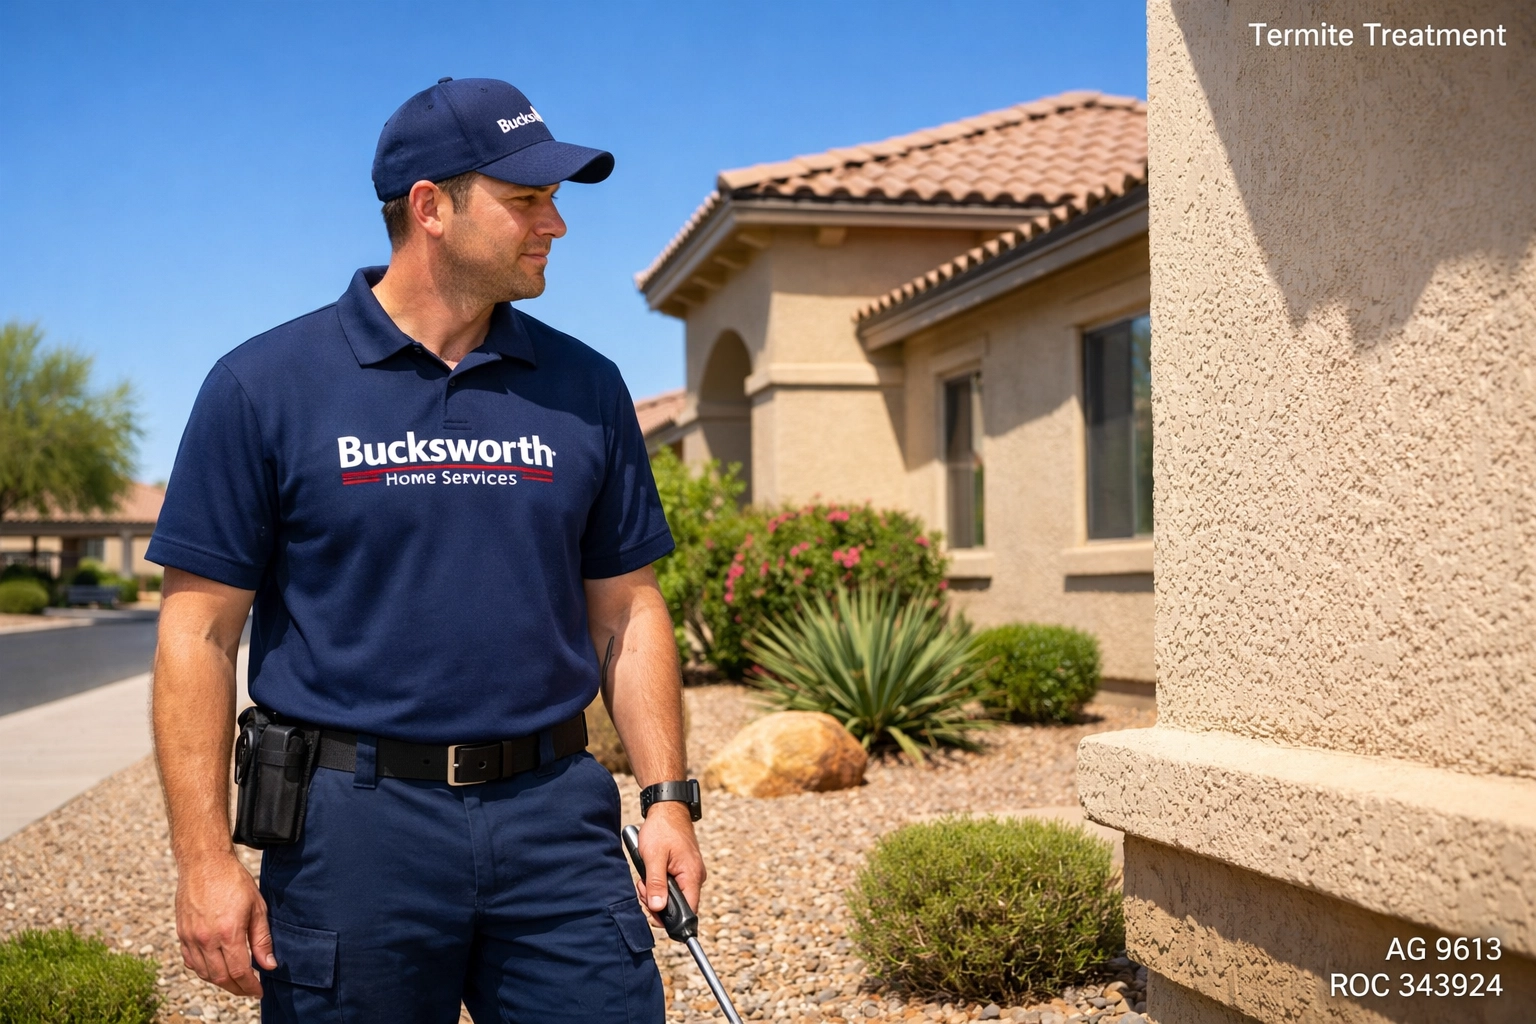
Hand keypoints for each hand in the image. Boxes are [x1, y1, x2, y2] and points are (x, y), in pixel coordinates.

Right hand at [175, 852, 275, 996]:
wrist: (204, 863)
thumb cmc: (234, 881)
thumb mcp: (257, 907)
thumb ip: (262, 939)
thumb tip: (268, 965)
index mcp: (228, 932)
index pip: (239, 971)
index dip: (250, 986)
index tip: (259, 990)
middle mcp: (206, 939)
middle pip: (220, 977)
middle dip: (236, 988)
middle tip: (249, 989)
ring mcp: (191, 938)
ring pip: (204, 973)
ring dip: (220, 982)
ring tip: (235, 981)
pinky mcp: (181, 934)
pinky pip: (190, 962)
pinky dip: (203, 970)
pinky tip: (215, 968)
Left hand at [634, 802, 705, 922]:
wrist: (668, 808)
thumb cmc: (662, 829)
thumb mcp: (653, 857)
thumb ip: (656, 884)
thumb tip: (657, 908)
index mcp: (692, 876)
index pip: (688, 911)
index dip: (670, 918)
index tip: (652, 912)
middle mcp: (695, 876)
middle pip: (678, 905)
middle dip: (657, 902)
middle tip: (644, 887)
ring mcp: (691, 872)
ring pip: (673, 895)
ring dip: (656, 891)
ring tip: (646, 876)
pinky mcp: (685, 868)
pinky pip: (673, 884)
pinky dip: (660, 882)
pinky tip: (652, 872)